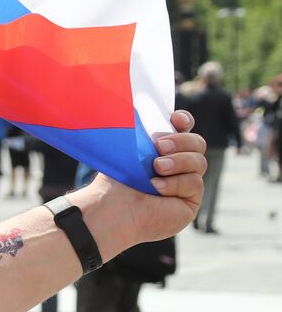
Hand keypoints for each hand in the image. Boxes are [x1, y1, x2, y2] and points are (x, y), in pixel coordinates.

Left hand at [81, 110, 204, 255]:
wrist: (112, 207)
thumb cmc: (115, 179)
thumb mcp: (128, 149)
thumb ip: (140, 131)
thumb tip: (140, 104)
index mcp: (163, 149)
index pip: (184, 128)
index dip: (184, 121)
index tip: (175, 119)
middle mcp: (178, 165)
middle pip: (198, 143)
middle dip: (182, 141)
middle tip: (160, 146)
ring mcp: (187, 183)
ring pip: (199, 162)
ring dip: (178, 162)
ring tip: (156, 168)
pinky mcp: (191, 201)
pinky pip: (195, 183)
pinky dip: (176, 183)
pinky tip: (157, 188)